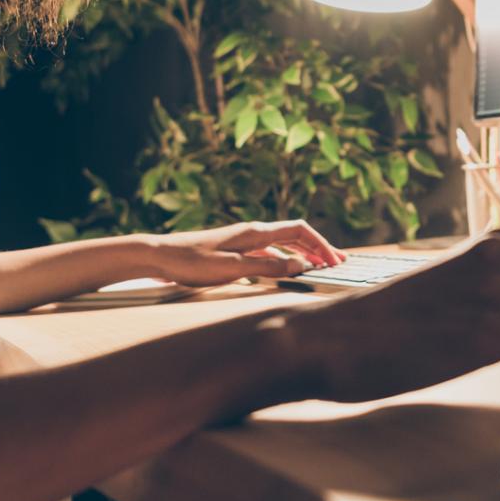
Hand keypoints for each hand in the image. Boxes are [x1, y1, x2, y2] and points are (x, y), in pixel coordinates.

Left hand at [144, 220, 347, 285]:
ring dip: (303, 254)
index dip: (320, 243)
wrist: (160, 255)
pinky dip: (284, 260)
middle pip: (295, 235)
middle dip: (318, 247)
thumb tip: (299, 265)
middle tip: (339, 261)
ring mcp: (244, 241)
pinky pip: (268, 253)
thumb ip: (266, 268)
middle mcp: (252, 233)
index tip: (335, 259)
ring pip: (282, 244)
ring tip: (319, 266)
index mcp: (255, 232)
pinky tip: (287, 271)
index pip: (299, 230)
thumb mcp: (231, 269)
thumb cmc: (192, 262)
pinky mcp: (234, 251)